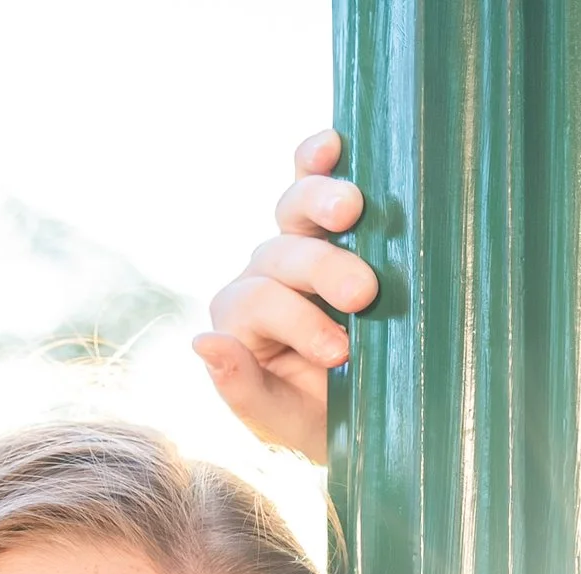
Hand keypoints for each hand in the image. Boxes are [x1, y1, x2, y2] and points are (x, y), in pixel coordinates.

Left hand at [194, 131, 374, 465]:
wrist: (377, 412)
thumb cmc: (325, 424)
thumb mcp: (283, 422)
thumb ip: (241, 390)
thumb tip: (203, 341)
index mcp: (239, 325)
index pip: (258, 305)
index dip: (298, 322)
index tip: (340, 354)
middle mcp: (261, 278)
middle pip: (278, 255)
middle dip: (321, 271)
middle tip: (363, 295)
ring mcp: (295, 245)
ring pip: (294, 211)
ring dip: (322, 203)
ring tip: (355, 211)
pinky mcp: (330, 222)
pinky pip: (310, 178)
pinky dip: (317, 159)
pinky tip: (333, 143)